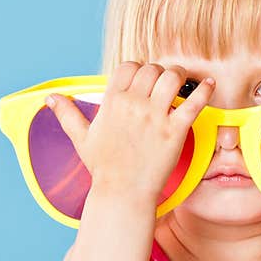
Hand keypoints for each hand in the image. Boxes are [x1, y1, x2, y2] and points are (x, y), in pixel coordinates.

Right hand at [45, 61, 214, 202]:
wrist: (123, 193)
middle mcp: (133, 105)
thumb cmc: (104, 168)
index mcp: (112, 103)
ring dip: (180, 76)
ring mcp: (155, 117)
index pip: (128, 67)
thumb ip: (67, 115)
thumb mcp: (81, 138)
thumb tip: (50, 99)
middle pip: (152, 69)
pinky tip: (210, 85)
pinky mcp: (175, 131)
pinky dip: (205, 90)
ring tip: (184, 83)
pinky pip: (194, 102)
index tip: (144, 80)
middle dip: (160, 72)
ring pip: (173, 78)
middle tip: (166, 83)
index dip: (138, 69)